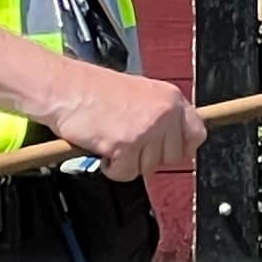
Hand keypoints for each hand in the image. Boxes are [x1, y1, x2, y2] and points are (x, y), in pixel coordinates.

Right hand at [43, 62, 206, 179]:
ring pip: (148, 168)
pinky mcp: (126, 145)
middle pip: (172, 157)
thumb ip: (161, 114)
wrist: (64, 88)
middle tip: (128, 140)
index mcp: (169, 97)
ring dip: (128, 161)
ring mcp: (146, 129)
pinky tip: (102, 148)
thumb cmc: (92, 90)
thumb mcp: (140, 92)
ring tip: (112, 139)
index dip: (181, 146)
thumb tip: (176, 141)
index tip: (168, 148)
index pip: (197, 133)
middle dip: (149, 156)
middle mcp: (162, 112)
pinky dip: (111, 168)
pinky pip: (125, 173)